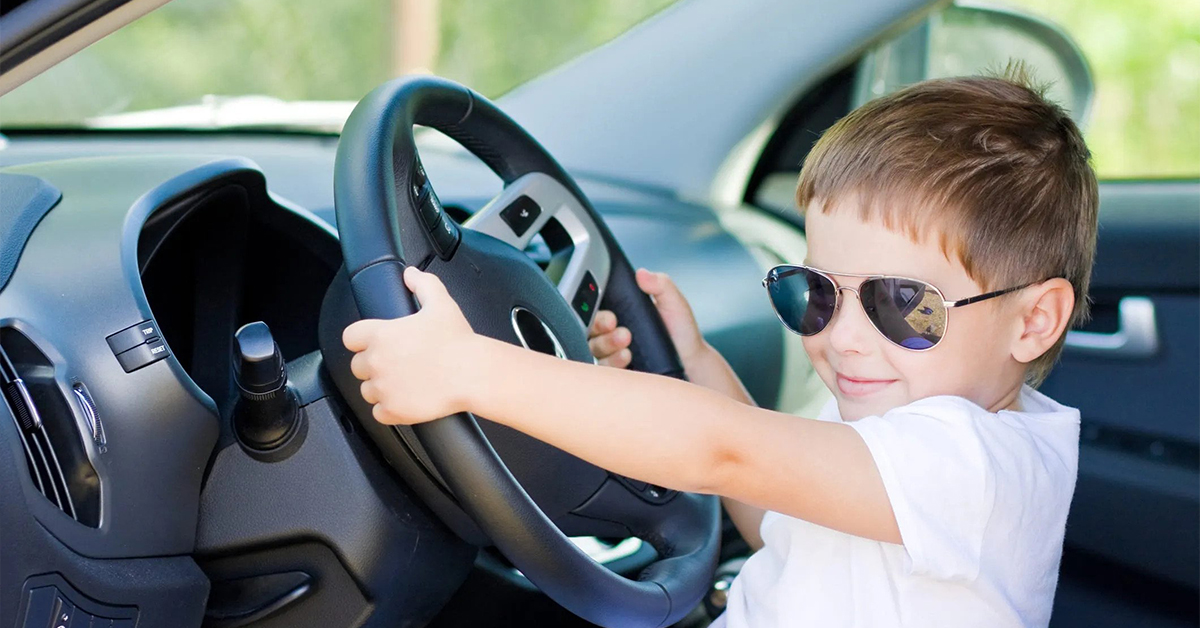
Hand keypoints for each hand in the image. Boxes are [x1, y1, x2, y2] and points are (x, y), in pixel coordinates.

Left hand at [342, 267, 477, 424]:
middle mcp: (376, 362)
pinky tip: (404, 400)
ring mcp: (383, 389)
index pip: (350, 337)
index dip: (361, 340)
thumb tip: (411, 274)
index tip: (374, 343)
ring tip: (402, 382)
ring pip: (367, 390)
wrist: (473, 373)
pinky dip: (388, 409)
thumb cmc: (458, 341)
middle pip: (357, 366)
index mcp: (380, 335)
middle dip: (373, 365)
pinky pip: (378, 413)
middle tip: (396, 363)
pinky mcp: (393, 411)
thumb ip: (423, 284)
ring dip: (379, 388)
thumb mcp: (441, 303)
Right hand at [588, 268, 707, 369]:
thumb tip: (642, 273)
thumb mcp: (674, 303)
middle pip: (589, 328)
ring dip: (607, 345)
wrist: (691, 362)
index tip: (612, 315)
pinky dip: (611, 362)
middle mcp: (611, 331)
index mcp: (622, 311)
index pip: (596, 307)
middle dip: (600, 327)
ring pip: (593, 348)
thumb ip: (660, 285)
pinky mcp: (615, 370)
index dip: (597, 309)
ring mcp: (611, 352)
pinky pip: (601, 368)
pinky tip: (626, 358)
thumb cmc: (681, 332)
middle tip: (619, 328)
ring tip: (627, 344)